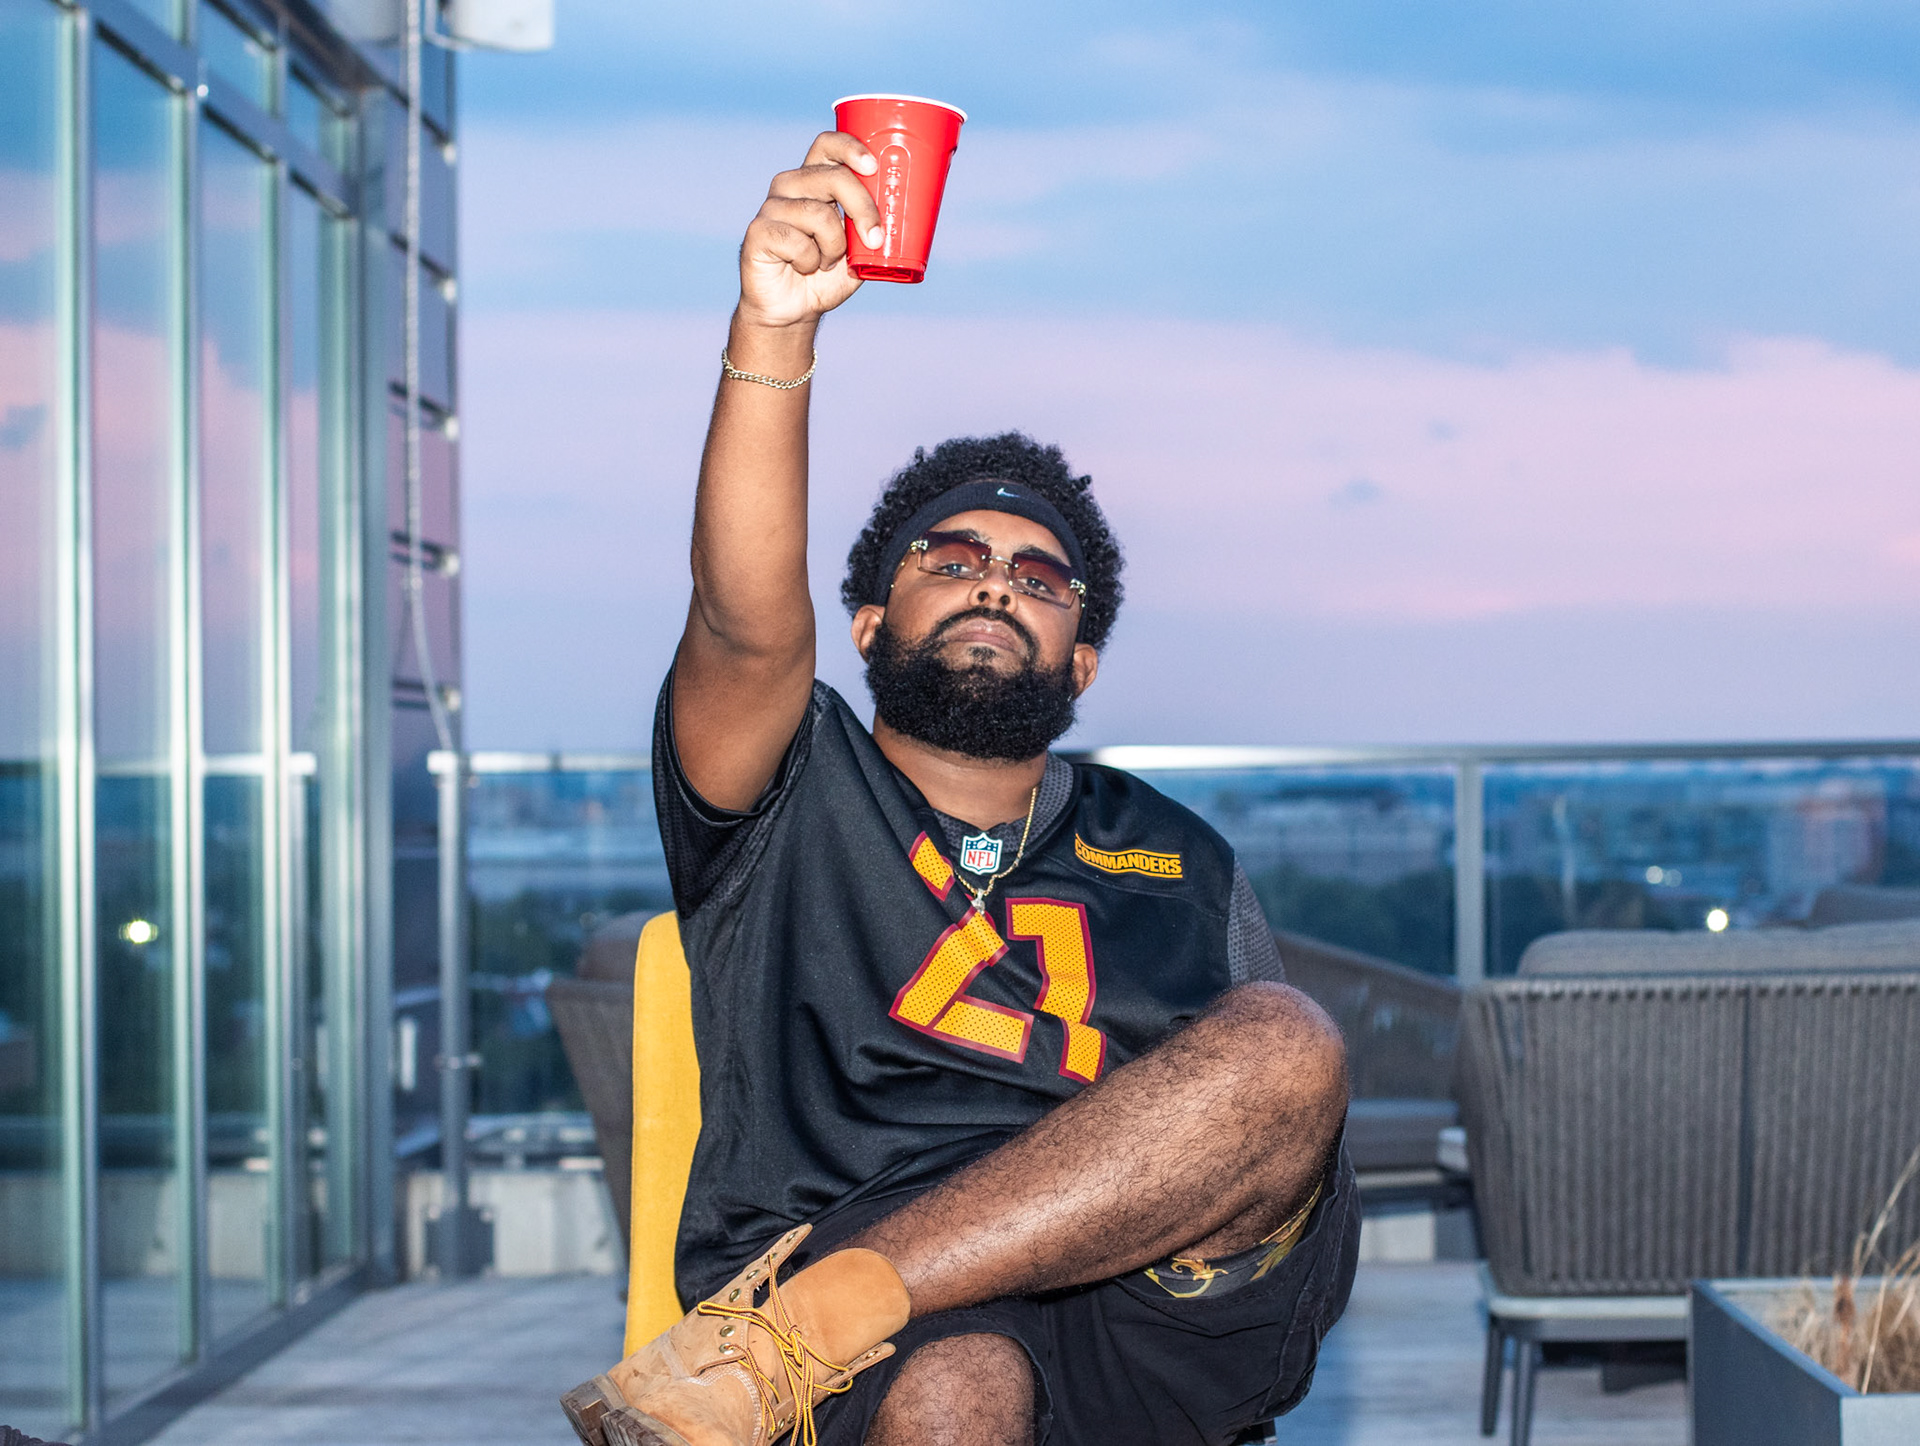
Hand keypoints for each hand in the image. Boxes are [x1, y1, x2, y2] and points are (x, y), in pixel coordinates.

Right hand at [737, 131, 883, 330]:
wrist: (793, 309)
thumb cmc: (826, 276)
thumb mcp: (859, 251)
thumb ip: (874, 228)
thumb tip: (901, 216)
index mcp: (815, 180)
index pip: (828, 145)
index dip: (851, 148)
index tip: (872, 167)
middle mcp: (791, 186)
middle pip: (833, 177)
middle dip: (863, 209)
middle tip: (875, 239)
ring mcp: (772, 207)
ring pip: (819, 214)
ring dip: (834, 247)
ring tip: (825, 262)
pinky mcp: (758, 231)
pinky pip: (797, 241)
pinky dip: (810, 261)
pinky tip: (803, 267)